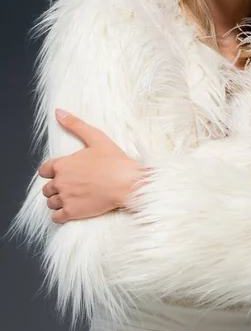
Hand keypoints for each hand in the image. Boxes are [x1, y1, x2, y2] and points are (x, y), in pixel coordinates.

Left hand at [38, 109, 149, 223]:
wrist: (127, 182)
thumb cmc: (113, 160)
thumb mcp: (95, 137)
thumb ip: (74, 124)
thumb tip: (58, 112)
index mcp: (63, 164)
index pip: (43, 170)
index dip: (51, 171)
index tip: (62, 173)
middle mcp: (60, 182)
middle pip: (47, 188)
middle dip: (56, 186)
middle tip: (71, 185)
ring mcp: (65, 198)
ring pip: (51, 202)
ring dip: (58, 200)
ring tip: (72, 197)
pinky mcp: (72, 213)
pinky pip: (56, 217)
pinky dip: (61, 215)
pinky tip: (72, 209)